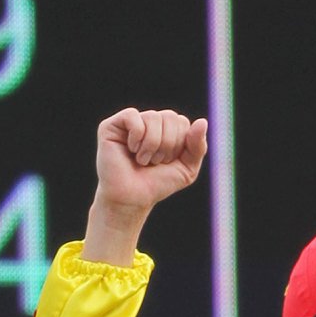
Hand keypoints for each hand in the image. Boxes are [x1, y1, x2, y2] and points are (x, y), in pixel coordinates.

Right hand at [86, 108, 207, 263]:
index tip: (167, 162)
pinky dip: (137, 138)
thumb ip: (197, 146)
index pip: (182, 122)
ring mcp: (130, 122)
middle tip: (154, 162)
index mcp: (166, 129)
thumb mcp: (186, 169)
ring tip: (142, 160)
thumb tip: (203, 121)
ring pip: (153, 117)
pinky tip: (130, 150)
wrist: (132, 199)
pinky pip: (133, 116)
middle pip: (170, 117)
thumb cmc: (157, 184)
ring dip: (152, 145)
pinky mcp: (112, 125)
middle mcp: (148, 121)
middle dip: (167, 145)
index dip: (179, 145)